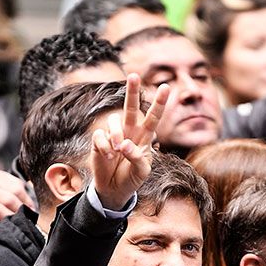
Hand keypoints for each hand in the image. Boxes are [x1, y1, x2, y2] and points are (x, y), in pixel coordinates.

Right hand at [90, 74, 170, 209]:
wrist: (114, 190)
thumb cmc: (132, 178)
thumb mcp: (142, 171)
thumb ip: (137, 157)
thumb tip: (124, 144)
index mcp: (144, 136)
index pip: (153, 117)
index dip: (159, 103)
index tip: (166, 87)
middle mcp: (129, 131)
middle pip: (131, 107)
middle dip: (132, 92)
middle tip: (134, 75)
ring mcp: (114, 135)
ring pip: (114, 121)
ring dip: (116, 135)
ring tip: (118, 150)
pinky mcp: (99, 141)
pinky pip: (100, 136)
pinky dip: (104, 147)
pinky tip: (107, 157)